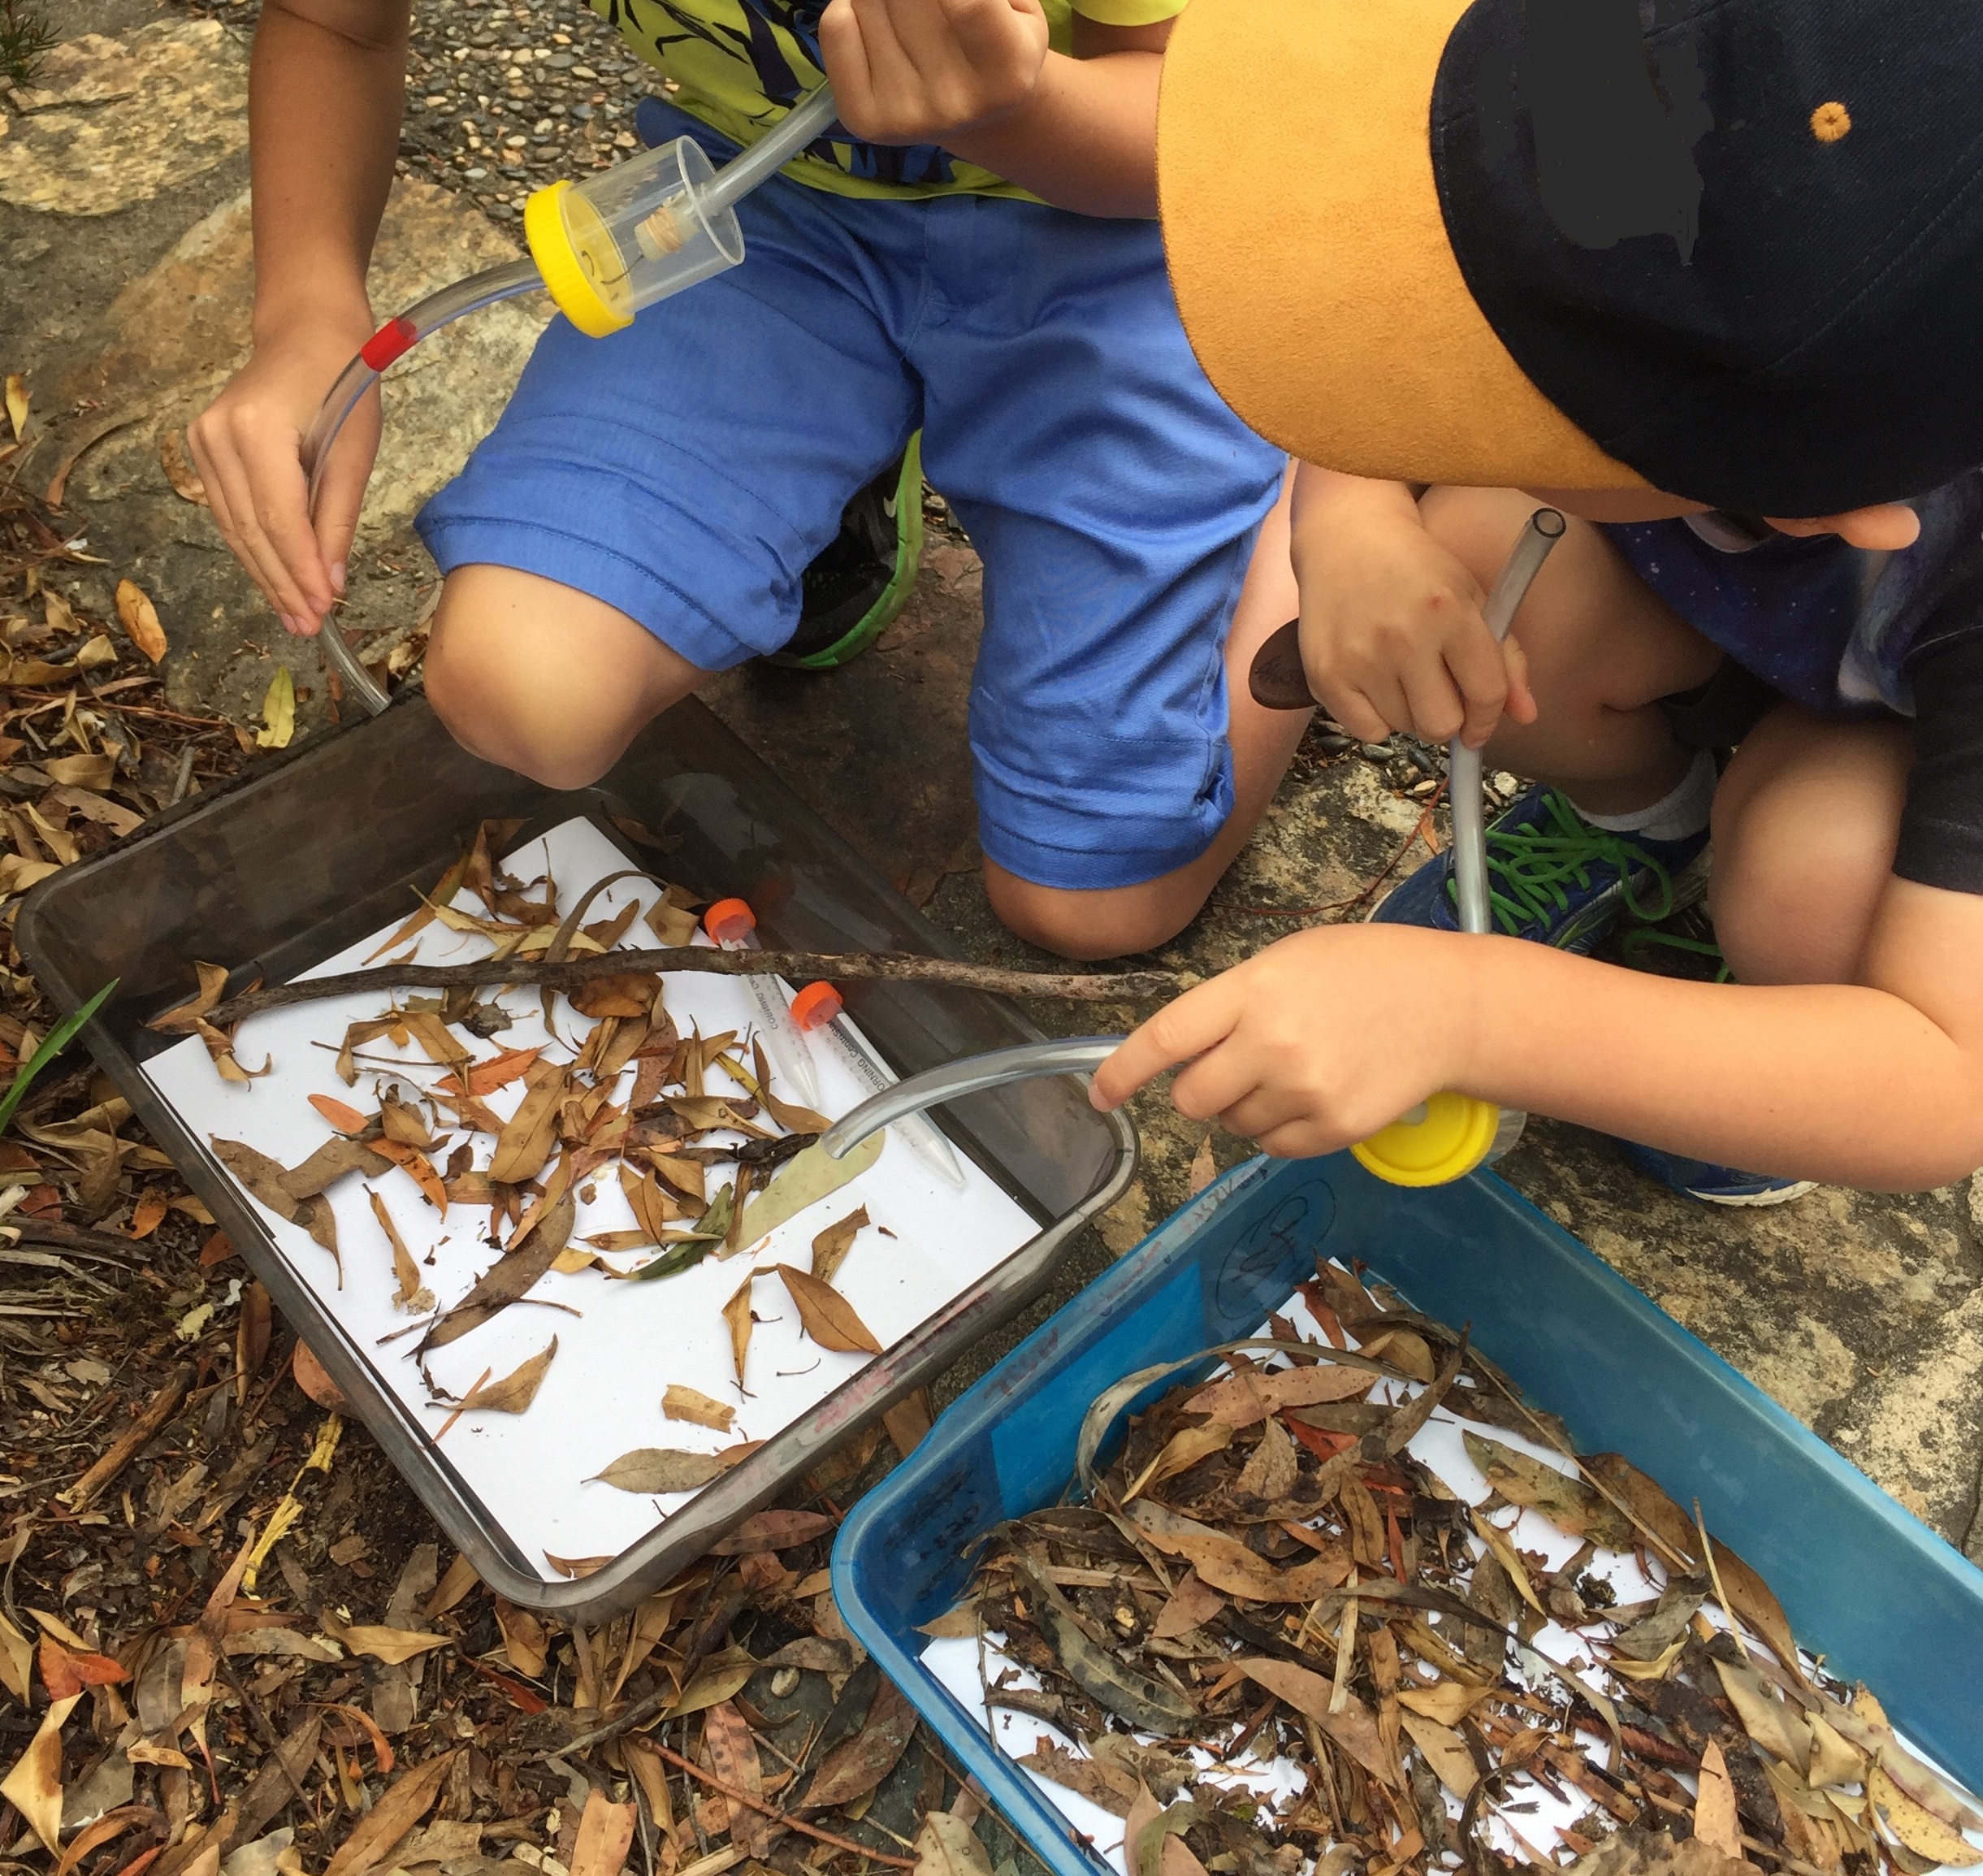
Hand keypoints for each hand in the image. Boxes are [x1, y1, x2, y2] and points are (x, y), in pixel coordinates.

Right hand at [187, 312, 380, 636]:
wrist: (306, 333)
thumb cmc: (343, 385)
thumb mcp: (355, 451)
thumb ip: (337, 517)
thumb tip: (330, 582)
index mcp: (257, 430)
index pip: (278, 520)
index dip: (299, 571)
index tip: (322, 611)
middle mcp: (217, 436)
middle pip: (251, 530)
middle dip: (282, 583)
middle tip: (308, 628)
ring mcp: (202, 441)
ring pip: (235, 528)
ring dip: (266, 575)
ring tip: (294, 617)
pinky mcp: (202, 448)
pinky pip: (230, 512)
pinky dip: (255, 548)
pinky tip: (277, 579)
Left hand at [820, 0, 1050, 144]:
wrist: (979, 113)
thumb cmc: (998, 40)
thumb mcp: (1017, 5)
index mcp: (1007, 74)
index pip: (966, 3)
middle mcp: (956, 105)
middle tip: (924, 3)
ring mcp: (907, 116)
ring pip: (868, 1)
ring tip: (910, 15)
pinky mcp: (865, 119)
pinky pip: (838, 27)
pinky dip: (852, 9)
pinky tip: (882, 27)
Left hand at [1089, 925, 1472, 1158]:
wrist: (1450, 1005)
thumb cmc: (1363, 971)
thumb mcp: (1286, 961)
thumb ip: (1228, 1005)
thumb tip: (1176, 1054)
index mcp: (1252, 991)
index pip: (1166, 1039)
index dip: (1123, 1071)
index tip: (1101, 1095)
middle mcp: (1272, 1045)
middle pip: (1192, 1097)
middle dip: (1199, 1089)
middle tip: (1232, 1067)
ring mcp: (1304, 1091)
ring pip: (1232, 1126)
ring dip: (1242, 1108)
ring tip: (1290, 1071)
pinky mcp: (1333, 1129)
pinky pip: (1273, 1148)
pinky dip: (1277, 1130)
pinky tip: (1311, 1095)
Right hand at [1294, 494, 1535, 748]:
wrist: (1347, 540)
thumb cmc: (1417, 571)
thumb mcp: (1471, 598)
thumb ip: (1504, 658)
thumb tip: (1527, 716)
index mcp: (1451, 612)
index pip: (1485, 693)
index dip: (1488, 720)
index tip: (1478, 727)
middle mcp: (1404, 638)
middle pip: (1441, 725)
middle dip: (1447, 719)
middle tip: (1437, 696)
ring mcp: (1360, 658)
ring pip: (1404, 728)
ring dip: (1409, 713)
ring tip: (1400, 677)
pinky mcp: (1326, 674)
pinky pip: (1366, 731)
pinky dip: (1376, 719)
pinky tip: (1373, 685)